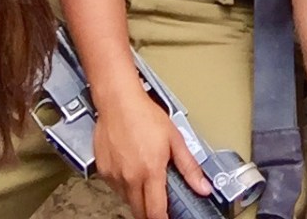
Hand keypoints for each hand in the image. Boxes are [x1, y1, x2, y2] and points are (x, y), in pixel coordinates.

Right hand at [94, 89, 209, 218]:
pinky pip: (115, 187)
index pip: (156, 213)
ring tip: (144, 177)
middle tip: (158, 204)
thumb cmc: (144, 113)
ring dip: (137, 197)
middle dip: (150, 213)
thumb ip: (189, 167)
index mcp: (150, 171)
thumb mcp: (174, 138)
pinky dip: (124, 184)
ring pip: (127, 200)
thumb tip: (203, 186)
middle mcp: (130, 177)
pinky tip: (130, 167)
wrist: (117, 99)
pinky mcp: (103, 170)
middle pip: (140, 212)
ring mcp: (114, 175)